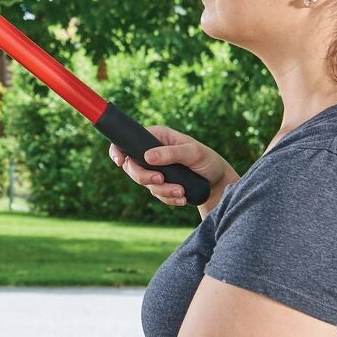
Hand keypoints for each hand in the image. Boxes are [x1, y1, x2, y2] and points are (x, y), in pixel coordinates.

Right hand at [108, 124, 239, 217]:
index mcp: (157, 137)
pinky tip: (182, 198)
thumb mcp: (193, 153)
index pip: (128, 141)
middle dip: (145, 177)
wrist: (218, 183)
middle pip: (132, 167)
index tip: (120, 162)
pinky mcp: (161, 185)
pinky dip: (169, 198)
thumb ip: (171, 153)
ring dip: (163, 190)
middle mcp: (153, 152)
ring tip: (181, 192)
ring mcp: (156, 170)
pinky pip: (157, 195)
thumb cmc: (208, 160)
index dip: (118, 150)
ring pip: (145, 184)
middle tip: (160, 180)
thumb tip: (147, 157)